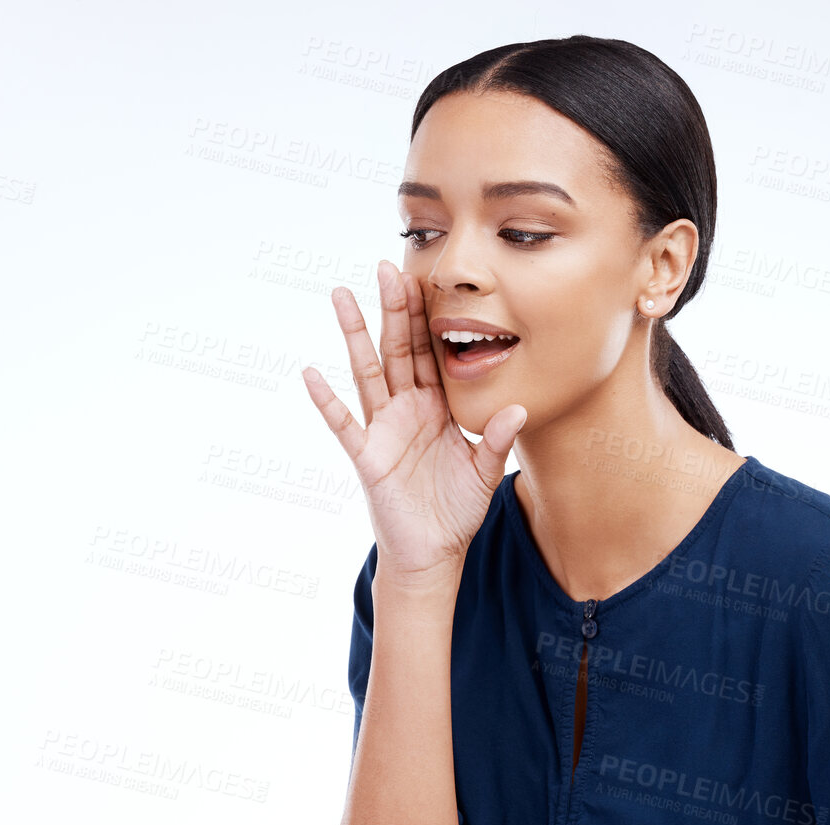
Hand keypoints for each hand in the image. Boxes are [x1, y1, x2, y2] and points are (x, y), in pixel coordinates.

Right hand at [301, 260, 526, 583]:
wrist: (433, 553)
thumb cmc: (455, 511)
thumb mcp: (485, 471)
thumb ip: (499, 439)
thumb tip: (518, 408)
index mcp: (436, 407)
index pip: (431, 352)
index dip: (427, 317)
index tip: (423, 277)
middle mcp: (407, 410)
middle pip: (398, 349)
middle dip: (393, 309)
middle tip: (386, 267)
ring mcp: (383, 429)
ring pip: (367, 371)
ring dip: (354, 334)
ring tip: (341, 295)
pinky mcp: (367, 456)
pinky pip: (344, 424)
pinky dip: (326, 399)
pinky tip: (312, 373)